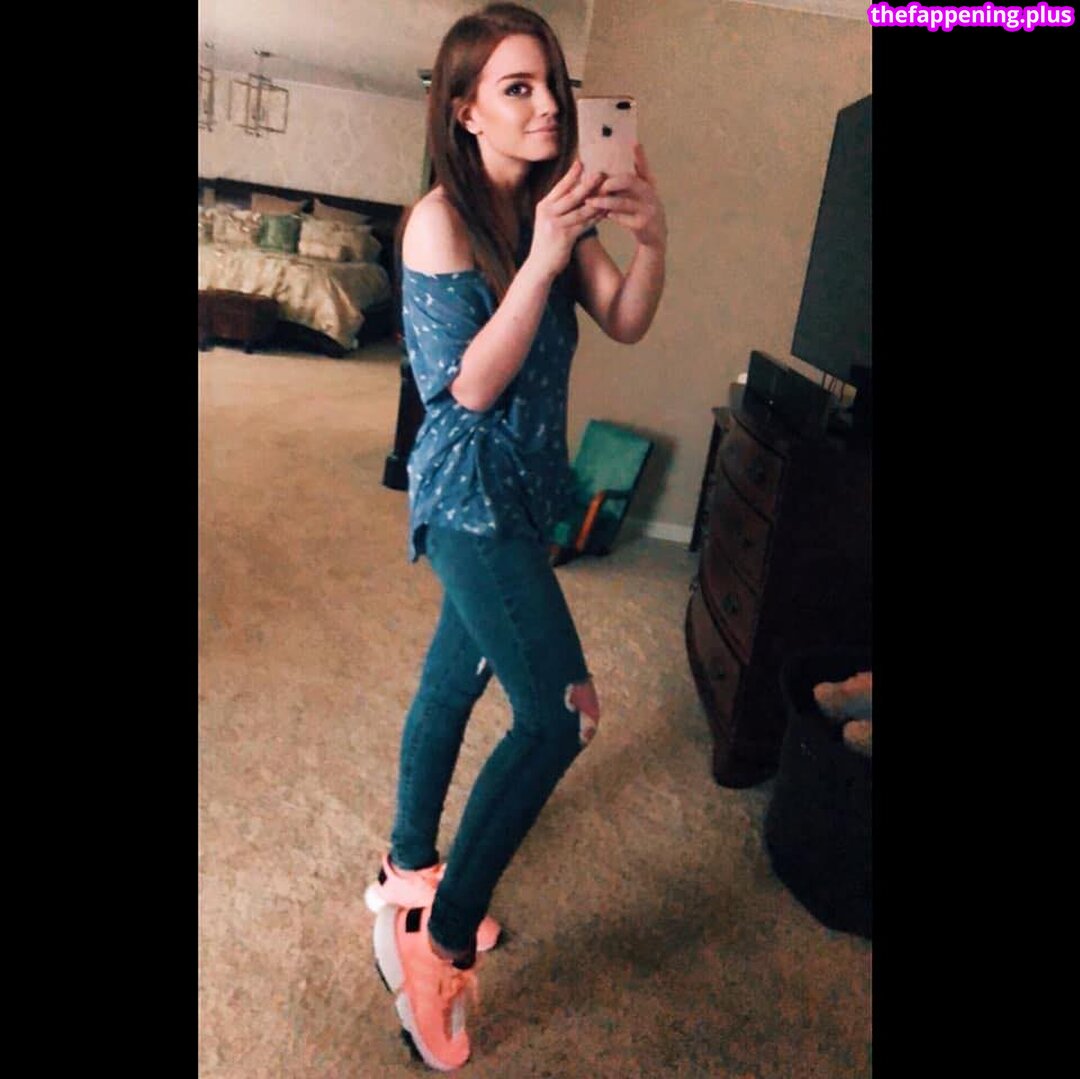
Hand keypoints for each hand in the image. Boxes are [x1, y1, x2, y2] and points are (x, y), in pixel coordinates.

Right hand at [525, 161, 605, 280]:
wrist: (539, 266)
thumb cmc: (546, 243)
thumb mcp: (548, 221)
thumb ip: (557, 207)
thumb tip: (573, 192)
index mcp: (543, 206)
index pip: (559, 186)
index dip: (571, 174)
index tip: (582, 161)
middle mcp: (548, 213)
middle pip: (572, 195)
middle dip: (588, 183)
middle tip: (602, 173)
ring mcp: (555, 225)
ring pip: (581, 209)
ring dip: (597, 200)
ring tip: (609, 191)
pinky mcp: (564, 237)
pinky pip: (584, 224)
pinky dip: (596, 217)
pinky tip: (606, 212)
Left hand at [585, 143, 666, 249]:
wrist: (655, 236)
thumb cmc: (643, 210)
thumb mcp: (642, 192)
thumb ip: (635, 176)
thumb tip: (628, 152)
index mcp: (648, 184)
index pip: (644, 166)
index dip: (640, 156)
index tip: (634, 143)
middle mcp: (650, 194)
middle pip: (629, 181)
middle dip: (610, 182)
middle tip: (595, 184)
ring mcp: (647, 210)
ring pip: (622, 202)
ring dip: (604, 201)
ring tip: (590, 201)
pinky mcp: (642, 225)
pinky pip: (623, 219)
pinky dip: (612, 216)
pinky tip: (602, 215)